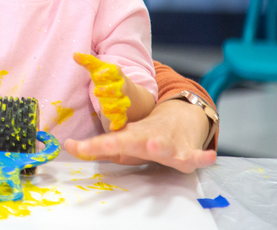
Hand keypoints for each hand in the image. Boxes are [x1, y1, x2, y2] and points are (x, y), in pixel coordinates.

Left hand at [64, 99, 216, 172]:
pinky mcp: (188, 150)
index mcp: (130, 137)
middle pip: (132, 141)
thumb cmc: (146, 136)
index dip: (90, 145)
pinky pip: (196, 155)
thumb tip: (68, 146)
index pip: (107, 142)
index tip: (72, 146)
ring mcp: (169, 144)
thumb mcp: (123, 141)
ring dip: (159, 146)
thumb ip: (98, 148)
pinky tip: (208, 156)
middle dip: (118, 143)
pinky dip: (202, 156)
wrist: (180, 120)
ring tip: (154, 145)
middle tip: (106, 143)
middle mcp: (148, 138)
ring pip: (164, 146)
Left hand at [73, 52, 130, 130]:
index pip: (114, 72)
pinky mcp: (123, 114)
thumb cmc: (110, 80)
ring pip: (120, 105)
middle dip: (108, 91)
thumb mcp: (101, 70)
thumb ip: (88, 62)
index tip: (96, 75)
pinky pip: (122, 119)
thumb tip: (74, 54)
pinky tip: (112, 127)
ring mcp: (123, 101)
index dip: (106, 74)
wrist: (131, 95)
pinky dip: (118, 123)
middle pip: (117, 89)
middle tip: (98, 92)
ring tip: (105, 109)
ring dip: (113, 107)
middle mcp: (121, 88)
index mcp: (116, 75)